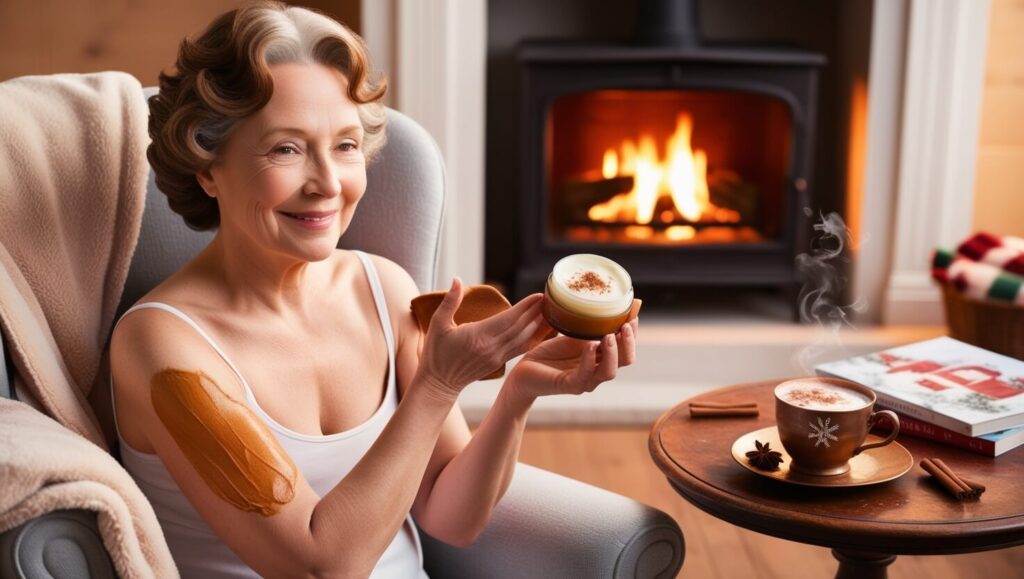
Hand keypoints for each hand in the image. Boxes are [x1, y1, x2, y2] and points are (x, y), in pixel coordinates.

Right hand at [416, 278, 549, 399]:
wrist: (438, 383)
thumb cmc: (436, 353)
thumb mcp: (438, 324)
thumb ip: (450, 302)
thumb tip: (456, 279)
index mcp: (479, 336)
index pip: (509, 319)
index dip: (526, 307)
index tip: (538, 295)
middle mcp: (492, 348)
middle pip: (521, 328)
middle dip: (536, 313)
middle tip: (550, 299)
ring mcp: (497, 357)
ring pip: (524, 339)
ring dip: (537, 325)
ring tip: (549, 312)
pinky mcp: (498, 363)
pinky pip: (519, 349)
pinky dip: (532, 339)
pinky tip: (540, 331)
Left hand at [506, 317, 637, 400]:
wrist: (526, 370)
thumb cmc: (550, 352)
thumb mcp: (574, 334)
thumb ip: (592, 326)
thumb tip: (608, 304)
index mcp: (601, 359)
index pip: (626, 349)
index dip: (633, 335)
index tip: (632, 317)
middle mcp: (597, 371)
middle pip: (625, 361)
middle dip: (628, 343)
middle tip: (624, 326)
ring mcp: (585, 381)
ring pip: (609, 372)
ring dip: (612, 352)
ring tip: (609, 335)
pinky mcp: (569, 385)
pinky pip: (584, 376)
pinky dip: (589, 360)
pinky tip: (590, 345)